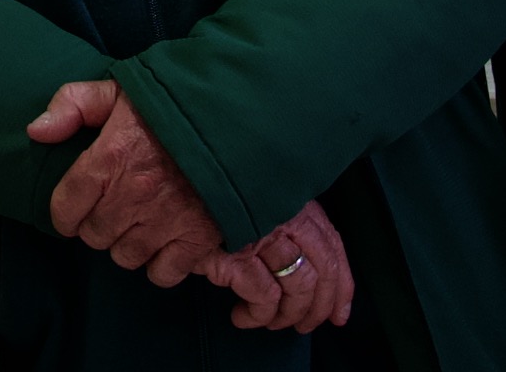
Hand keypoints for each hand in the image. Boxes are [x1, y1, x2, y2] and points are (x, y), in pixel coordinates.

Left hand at [24, 79, 227, 285]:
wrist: (240, 117)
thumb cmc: (177, 102)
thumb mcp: (120, 90)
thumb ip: (72, 104)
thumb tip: (36, 131)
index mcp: (109, 159)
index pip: (64, 208)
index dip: (64, 212)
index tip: (73, 207)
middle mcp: (132, 197)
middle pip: (93, 236)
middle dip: (97, 224)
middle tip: (113, 207)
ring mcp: (165, 222)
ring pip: (124, 257)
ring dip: (127, 243)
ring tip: (138, 223)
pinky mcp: (197, 239)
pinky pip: (163, 273)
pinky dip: (161, 263)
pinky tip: (165, 241)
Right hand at [206, 199, 355, 332]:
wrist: (164, 180)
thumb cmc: (206, 193)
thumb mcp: (249, 199)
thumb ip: (276, 222)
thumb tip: (303, 266)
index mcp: (293, 200)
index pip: (332, 245)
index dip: (341, 285)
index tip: (339, 313)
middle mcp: (285, 214)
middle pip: (321, 270)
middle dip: (318, 307)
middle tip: (303, 326)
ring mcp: (263, 233)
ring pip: (298, 286)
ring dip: (287, 314)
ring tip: (270, 322)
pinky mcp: (238, 253)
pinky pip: (263, 296)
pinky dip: (258, 314)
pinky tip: (242, 317)